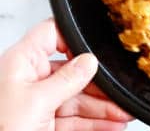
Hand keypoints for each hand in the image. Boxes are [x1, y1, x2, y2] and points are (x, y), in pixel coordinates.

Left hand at [0, 19, 132, 130]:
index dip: (75, 38)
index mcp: (20, 64)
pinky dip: (94, 123)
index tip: (98, 52)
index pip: (51, 35)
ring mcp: (35, 103)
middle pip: (72, 72)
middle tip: (119, 93)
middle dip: (99, 86)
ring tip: (122, 113)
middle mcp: (27, 80)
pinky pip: (73, 119)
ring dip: (102, 108)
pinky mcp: (41, 124)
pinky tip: (110, 125)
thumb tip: (89, 62)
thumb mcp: (37, 102)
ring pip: (76, 99)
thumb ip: (66, 80)